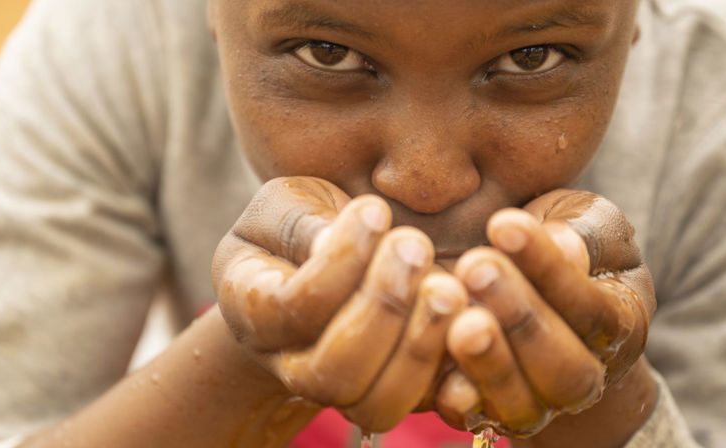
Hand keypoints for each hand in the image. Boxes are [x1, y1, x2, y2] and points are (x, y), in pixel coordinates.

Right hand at [212, 177, 466, 431]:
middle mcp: (290, 364)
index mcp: (252, 311)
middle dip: (383, 306)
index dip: (339, 262)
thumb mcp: (284, 208)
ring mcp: (340, 389)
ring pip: (375, 405)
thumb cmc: (296, 231)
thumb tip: (336, 241)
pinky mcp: (388, 392)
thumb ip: (300, 223)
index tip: (375, 209)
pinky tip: (473, 323)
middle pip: (334, 370)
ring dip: (418, 348)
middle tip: (416, 246)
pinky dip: (451, 374)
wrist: (308, 274)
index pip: (292, 307)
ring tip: (449, 288)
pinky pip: (421, 407)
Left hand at [435, 189, 655, 437]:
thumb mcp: (586, 224)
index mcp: (619, 324)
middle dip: (519, 315)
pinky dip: (452, 393)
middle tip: (475, 266)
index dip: (548, 267)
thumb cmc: (567, 248)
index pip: (590, 305)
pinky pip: (471, 418)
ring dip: (488, 360)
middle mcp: (584, 376)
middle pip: (563, 366)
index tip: (503, 223)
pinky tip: (430, 350)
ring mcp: (536, 404)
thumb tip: (565, 245)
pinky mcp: (486, 415)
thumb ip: (583, 232)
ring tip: (457, 314)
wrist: (536, 305)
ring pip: (522, 404)